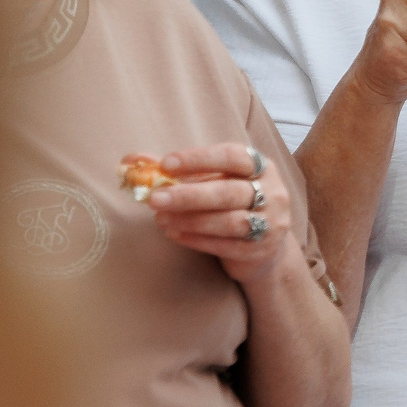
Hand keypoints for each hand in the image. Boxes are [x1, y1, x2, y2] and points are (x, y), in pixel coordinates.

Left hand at [147, 143, 299, 286]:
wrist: (264, 247)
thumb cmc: (231, 206)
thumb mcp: (212, 182)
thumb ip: (178, 172)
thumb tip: (133, 158)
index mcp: (261, 167)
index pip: (232, 156)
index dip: (200, 159)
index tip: (166, 164)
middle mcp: (273, 192)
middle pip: (230, 192)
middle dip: (189, 195)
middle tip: (154, 199)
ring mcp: (271, 222)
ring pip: (230, 221)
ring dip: (191, 220)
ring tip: (160, 219)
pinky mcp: (261, 250)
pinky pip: (227, 245)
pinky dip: (197, 239)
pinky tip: (175, 234)